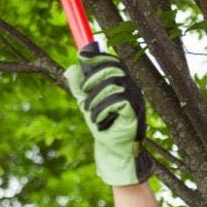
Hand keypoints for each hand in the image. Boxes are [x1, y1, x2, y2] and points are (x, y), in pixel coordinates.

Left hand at [64, 43, 151, 185]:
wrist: (113, 150)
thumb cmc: (102, 126)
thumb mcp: (86, 103)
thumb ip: (79, 87)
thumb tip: (71, 68)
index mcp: (121, 83)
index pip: (113, 62)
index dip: (98, 56)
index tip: (81, 55)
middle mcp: (131, 88)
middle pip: (113, 68)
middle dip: (93, 78)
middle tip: (83, 93)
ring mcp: (135, 99)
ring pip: (112, 84)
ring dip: (95, 99)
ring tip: (90, 113)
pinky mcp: (135, 111)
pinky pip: (116, 100)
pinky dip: (102, 110)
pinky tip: (99, 121)